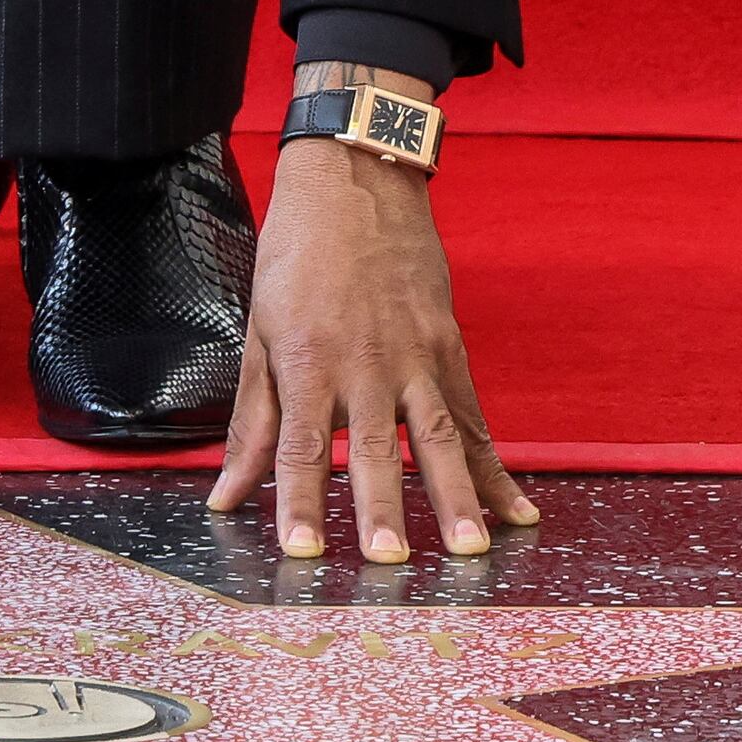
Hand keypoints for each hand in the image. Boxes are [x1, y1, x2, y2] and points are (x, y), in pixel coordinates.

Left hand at [206, 110, 533, 565]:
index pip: (300, 446)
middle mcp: (365, 361)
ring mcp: (415, 354)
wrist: (357, 177)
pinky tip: (514, 510)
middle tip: (391, 564)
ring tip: (471, 550)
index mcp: (308, 358)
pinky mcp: (450, 346)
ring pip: (438, 436)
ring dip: (456, 497)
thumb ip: (251, 419)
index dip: (299, 503)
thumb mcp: (259, 329)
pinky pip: (474, 416)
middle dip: (384, 509)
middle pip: (375, 448)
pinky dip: (494, 466)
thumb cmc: (296, 254)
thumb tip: (226, 495)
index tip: (302, 553)